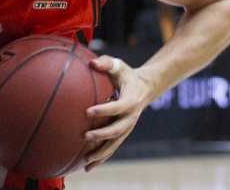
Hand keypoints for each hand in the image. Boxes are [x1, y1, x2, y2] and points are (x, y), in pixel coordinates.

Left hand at [82, 56, 153, 171]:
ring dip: (102, 153)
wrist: (145, 87)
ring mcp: (128, 127)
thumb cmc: (126, 74)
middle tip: (85, 136)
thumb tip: (91, 63)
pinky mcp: (123, 133)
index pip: (118, 107)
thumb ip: (106, 63)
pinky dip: (102, 157)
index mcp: (131, 100)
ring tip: (86, 160)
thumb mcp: (119, 65)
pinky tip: (88, 166)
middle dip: (102, 135)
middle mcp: (131, 117)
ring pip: (116, 143)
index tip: (88, 111)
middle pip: (118, 129)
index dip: (104, 110)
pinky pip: (113, 147)